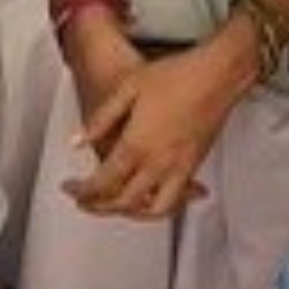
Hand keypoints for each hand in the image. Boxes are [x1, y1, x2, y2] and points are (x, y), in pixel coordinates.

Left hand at [64, 34, 243, 219]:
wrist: (217, 74)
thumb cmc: (177, 76)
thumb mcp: (127, 88)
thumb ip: (100, 119)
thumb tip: (78, 140)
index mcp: (136, 145)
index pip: (102, 182)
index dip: (81, 191)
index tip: (71, 188)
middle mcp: (158, 163)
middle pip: (123, 202)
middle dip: (99, 206)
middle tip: (85, 200)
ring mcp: (179, 168)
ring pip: (152, 209)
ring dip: (131, 214)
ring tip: (116, 206)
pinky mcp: (194, 166)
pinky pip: (175, 201)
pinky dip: (160, 207)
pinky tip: (152, 200)